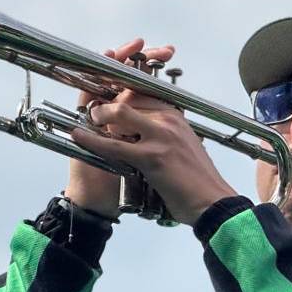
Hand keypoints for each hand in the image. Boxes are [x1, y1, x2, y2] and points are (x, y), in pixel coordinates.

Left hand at [70, 50, 237, 225]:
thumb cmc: (198, 180)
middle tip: (93, 111)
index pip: (143, 89)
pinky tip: (79, 136)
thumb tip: (141, 128)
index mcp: (176, 115)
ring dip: (98, 116)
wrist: (213, 203)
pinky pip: (113, 145)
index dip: (120, 89)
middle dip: (106, 101)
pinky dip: (92, 140)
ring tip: (89, 121)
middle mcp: (169, 119)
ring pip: (119, 113)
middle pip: (128, 96)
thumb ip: (164, 132)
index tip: (105, 95)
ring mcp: (161, 136)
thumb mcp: (183, 145)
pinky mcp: (151, 157)